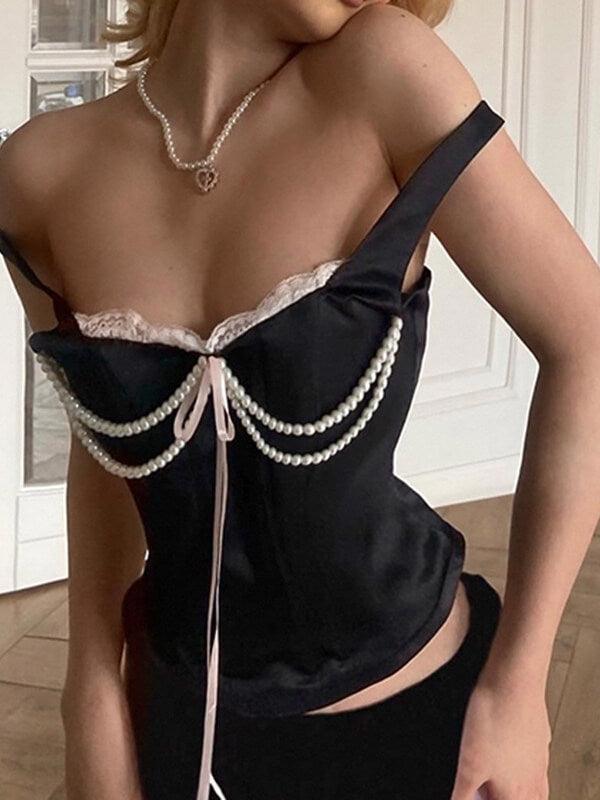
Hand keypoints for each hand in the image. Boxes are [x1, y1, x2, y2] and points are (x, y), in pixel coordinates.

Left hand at [449, 674, 551, 799]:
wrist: (514, 678)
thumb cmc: (495, 717)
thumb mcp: (469, 763)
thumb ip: (464, 792)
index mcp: (516, 793)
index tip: (472, 793)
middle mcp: (534, 779)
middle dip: (501, 796)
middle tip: (482, 788)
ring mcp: (540, 756)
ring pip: (535, 787)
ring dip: (516, 788)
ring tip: (496, 779)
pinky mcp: (539, 735)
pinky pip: (536, 760)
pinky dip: (524, 764)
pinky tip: (509, 751)